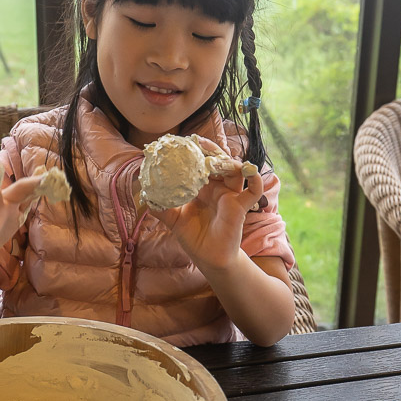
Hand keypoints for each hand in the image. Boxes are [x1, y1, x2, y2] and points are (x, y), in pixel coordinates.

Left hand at [148, 138, 264, 272]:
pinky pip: (253, 191)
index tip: (181, 142)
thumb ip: (161, 208)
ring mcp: (231, 195)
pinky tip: (250, 170)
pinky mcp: (240, 206)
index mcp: (202, 187)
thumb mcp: (173, 220)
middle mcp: (217, 188)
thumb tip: (144, 196)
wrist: (209, 258)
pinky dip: (256, 180)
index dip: (193, 152)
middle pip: (217, 162)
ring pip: (234, 171)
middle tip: (197, 141)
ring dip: (227, 161)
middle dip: (209, 150)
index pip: (199, 164)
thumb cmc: (194, 237)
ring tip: (215, 157)